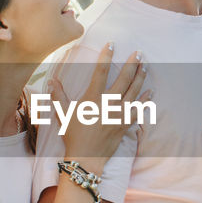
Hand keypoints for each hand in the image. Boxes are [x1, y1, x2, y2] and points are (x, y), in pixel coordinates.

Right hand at [54, 45, 148, 172]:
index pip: (100, 72)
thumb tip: (51, 80)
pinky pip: (138, 110)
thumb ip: (58, 95)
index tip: (112, 44)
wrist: (86, 158)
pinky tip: (151, 92)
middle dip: (132, 64)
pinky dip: (145, 100)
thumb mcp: (63, 114)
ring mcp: (119, 114)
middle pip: (123, 79)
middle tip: (139, 53)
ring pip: (134, 92)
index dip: (106, 56)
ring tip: (146, 66)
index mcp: (92, 99)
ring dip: (140, 78)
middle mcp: (108, 104)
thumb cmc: (73, 135)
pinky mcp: (125, 124)